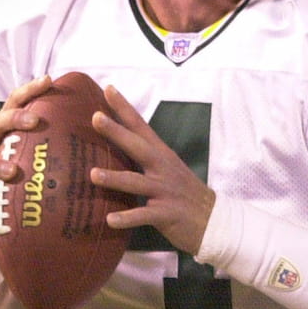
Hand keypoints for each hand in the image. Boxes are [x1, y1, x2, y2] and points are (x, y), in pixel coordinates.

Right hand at [0, 75, 52, 258]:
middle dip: (16, 119)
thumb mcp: (29, 146)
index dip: (31, 90)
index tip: (49, 80)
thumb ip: (51, 136)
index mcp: (6, 125)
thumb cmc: (16, 163)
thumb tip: (95, 122)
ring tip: (12, 172)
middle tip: (35, 121)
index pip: (16, 101)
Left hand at [89, 85, 215, 254]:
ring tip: (93, 174)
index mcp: (161, 155)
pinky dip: (128, 218)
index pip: (141, 126)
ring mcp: (165, 191)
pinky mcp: (167, 214)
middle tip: (96, 118)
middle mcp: (163, 168)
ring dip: (115, 178)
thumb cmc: (183, 193)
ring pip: (137, 182)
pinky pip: (144, 215)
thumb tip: (117, 143)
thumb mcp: (167, 169)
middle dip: (117, 132)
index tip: (108, 88)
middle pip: (138, 147)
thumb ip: (145, 157)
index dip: (125, 108)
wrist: (214, 220)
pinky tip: (110, 220)